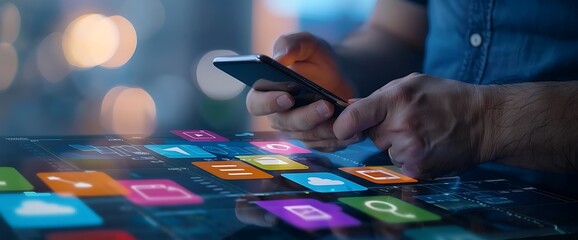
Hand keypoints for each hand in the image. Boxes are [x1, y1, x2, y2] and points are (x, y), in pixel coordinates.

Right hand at [246, 32, 358, 150]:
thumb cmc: (315, 59)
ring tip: (345, 117)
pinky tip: (354, 131)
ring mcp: (296, 131)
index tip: (288, 97)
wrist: (339, 76)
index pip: (257, 104)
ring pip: (307, 137)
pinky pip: (324, 145)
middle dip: (306, 117)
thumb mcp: (306, 44)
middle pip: (285, 124)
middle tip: (326, 106)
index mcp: (265, 93)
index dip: (269, 103)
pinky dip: (339, 139)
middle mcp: (277, 115)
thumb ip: (291, 44)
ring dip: (326, 129)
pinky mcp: (315, 140)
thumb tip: (280, 57)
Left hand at [333, 73, 485, 178]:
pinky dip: (410, 158)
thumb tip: (348, 107)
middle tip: (410, 121)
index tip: (345, 128)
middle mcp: (400, 125)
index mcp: (395, 99)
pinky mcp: (419, 168)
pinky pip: (400, 164)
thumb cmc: (447, 97)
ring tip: (424, 133)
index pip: (352, 118)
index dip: (343, 125)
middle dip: (384, 130)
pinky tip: (429, 145)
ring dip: (398, 145)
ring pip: (386, 151)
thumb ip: (379, 95)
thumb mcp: (413, 82)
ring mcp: (410, 149)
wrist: (484, 121)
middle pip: (372, 136)